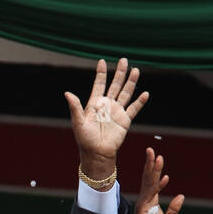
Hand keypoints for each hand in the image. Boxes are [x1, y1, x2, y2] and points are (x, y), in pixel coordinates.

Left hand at [64, 58, 148, 182]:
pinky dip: (140, 101)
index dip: (101, 73)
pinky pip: (134, 109)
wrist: (97, 154)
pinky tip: (145, 93)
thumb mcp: (78, 122)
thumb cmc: (85, 139)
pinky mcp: (125, 120)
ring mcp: (117, 112)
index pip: (99, 84)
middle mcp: (107, 105)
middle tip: (124, 59)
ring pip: (126, 93)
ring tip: (136, 70)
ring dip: (131, 82)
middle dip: (120, 73)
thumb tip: (67, 93)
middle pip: (115, 85)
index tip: (102, 61)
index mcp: (95, 103)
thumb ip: (75, 107)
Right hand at [129, 148, 183, 213]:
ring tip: (157, 157)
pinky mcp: (144, 207)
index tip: (157, 157)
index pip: (152, 180)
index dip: (154, 169)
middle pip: (148, 177)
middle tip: (151, 150)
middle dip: (150, 163)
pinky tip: (165, 178)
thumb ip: (174, 208)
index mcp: (151, 199)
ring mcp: (144, 201)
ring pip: (149, 182)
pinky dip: (159, 185)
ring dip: (153, 169)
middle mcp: (146, 197)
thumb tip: (181, 196)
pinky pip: (152, 194)